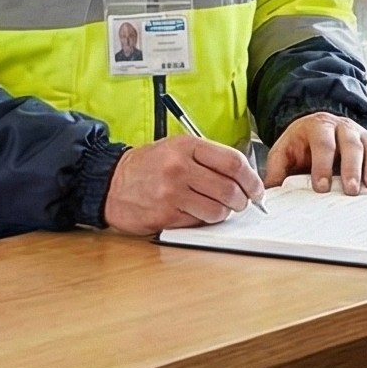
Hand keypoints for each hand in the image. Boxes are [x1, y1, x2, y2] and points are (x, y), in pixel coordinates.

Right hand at [105, 135, 263, 232]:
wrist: (110, 182)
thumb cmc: (147, 166)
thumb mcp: (176, 148)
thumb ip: (208, 158)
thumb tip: (244, 177)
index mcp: (186, 146)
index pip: (233, 161)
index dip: (251, 178)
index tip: (256, 187)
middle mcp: (179, 167)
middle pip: (230, 188)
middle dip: (243, 200)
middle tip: (242, 202)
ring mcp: (171, 193)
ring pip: (218, 209)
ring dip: (224, 212)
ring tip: (218, 208)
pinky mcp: (165, 214)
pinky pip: (199, 221)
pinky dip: (204, 220)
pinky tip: (196, 212)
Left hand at [265, 112, 366, 193]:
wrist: (318, 127)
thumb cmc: (302, 144)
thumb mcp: (284, 152)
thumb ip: (276, 171)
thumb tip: (267, 195)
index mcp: (318, 126)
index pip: (322, 143)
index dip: (322, 164)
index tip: (321, 186)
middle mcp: (342, 127)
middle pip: (350, 144)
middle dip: (350, 167)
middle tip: (350, 188)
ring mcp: (362, 135)